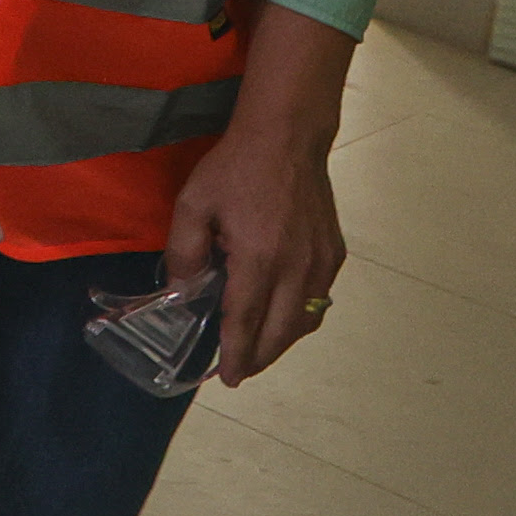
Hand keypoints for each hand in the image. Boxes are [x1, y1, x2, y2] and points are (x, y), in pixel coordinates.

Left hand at [158, 102, 346, 384]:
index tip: (228, 378)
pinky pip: (319, 300)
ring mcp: (320, 262)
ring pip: (305, 321)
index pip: (245, 321)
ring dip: (281, 342)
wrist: (286, 137)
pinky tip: (282, 316)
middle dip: (259, 358)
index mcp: (258, 258)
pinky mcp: (334, 253)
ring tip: (258, 350)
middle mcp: (295, 267)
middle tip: (240, 371)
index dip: (237, 354)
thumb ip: (184, 252)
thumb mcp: (193, 204)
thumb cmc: (235, 168)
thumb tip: (181, 291)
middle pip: (280, 332)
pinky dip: (301, 318)